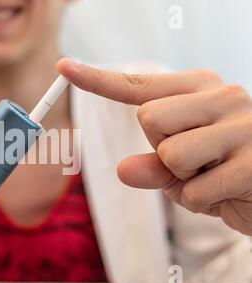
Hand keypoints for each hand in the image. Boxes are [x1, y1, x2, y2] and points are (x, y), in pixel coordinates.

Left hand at [58, 58, 251, 235]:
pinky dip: (200, 202)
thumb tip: (122, 170)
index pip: (139, 86)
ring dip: (183, 178)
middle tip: (195, 158)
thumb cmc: (222, 173)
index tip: (63, 67)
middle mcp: (223, 97)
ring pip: (171, 153)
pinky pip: (193, 191)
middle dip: (162, 148)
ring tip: (212, 175)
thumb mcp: (182, 169)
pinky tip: (227, 190)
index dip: (97, 79)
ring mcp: (243, 126)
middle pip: (150, 118)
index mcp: (200, 89)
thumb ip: (151, 165)